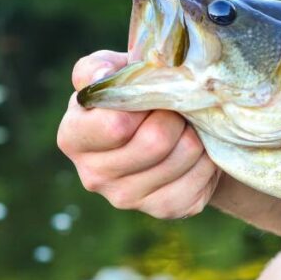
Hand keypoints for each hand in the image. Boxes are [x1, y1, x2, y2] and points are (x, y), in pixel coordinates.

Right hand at [56, 50, 221, 218]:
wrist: (168, 131)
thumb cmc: (135, 96)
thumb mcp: (114, 74)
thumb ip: (99, 69)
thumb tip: (101, 76)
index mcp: (73, 137)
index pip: (115, 125)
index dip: (143, 103)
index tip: (150, 94)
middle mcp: (93, 175)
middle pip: (156, 141)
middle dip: (176, 116)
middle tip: (177, 108)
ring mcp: (127, 199)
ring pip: (183, 155)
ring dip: (195, 133)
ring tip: (187, 126)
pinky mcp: (164, 210)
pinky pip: (200, 178)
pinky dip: (207, 158)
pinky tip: (197, 150)